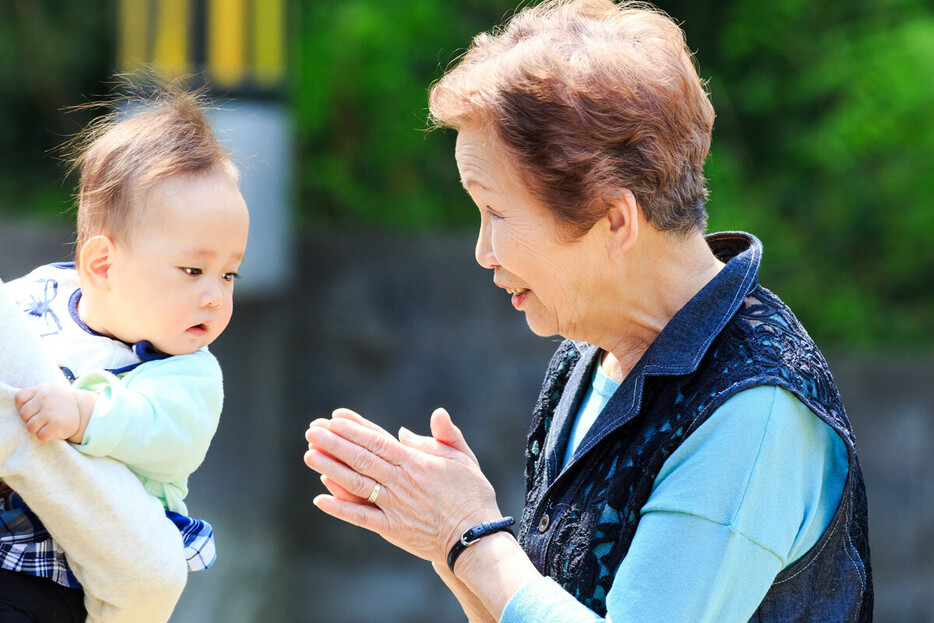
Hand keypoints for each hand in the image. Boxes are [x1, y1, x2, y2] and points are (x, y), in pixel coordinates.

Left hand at [16, 384, 81, 441]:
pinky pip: (40, 435)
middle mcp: (45, 399)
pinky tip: (53, 429)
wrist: (82, 410)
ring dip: (37, 429)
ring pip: (30, 427)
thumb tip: (11, 399)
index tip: (34, 408)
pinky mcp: (57, 426)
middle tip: (43, 417)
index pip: (19, 398)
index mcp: (41, 389)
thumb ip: (31, 394)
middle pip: (23, 415)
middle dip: (30, 419)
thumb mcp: (46, 391)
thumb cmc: (58, 402)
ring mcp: (51, 412)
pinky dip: (46, 435)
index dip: (23, 406)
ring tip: (47, 424)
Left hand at [303, 407, 501, 564]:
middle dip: (334, 442)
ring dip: (330, 469)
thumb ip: (445, 435)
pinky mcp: (392, 528)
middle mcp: (401, 481)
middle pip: (361, 458)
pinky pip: (361, 517)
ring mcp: (394, 505)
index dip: (354, 428)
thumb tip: (427, 418)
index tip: (334, 418)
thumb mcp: (463, 457)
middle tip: (311, 431)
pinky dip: (340, 508)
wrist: (475, 537)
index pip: (378, 439)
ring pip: (356, 483)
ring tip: (309, 455)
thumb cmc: (472, 495)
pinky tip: (320, 499)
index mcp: (416, 461)